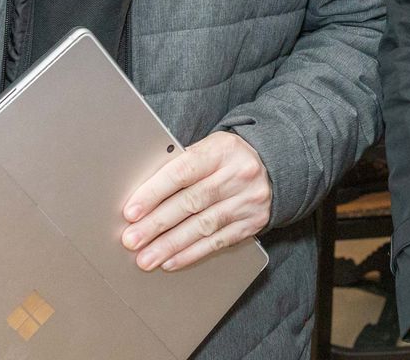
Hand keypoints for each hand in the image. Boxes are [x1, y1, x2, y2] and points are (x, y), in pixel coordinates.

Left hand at [121, 131, 270, 271]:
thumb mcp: (211, 148)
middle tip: (131, 240)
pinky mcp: (252, 222)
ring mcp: (247, 200)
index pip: (182, 171)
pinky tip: (172, 261)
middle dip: (156, 224)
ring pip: (203, 226)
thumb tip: (144, 195)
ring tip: (146, 258)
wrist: (277, 165)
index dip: (154, 193)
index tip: (132, 212)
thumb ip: (183, 165)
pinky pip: (219, 241)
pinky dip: (193, 253)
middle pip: (191, 202)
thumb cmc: (230, 157)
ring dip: (171, 245)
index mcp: (222, 150)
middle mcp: (237, 175)